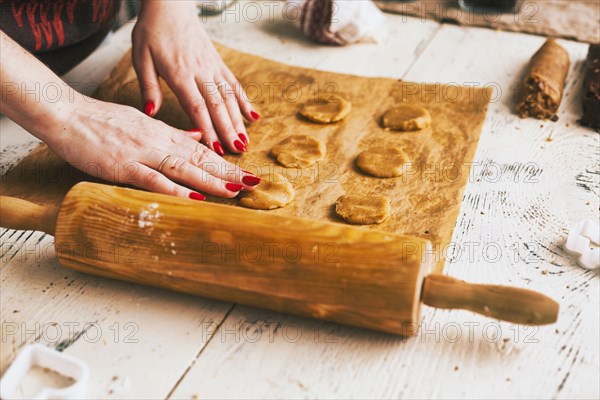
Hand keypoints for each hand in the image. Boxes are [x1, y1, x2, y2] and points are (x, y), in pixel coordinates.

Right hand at [45, 95, 260, 199]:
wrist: (67, 114)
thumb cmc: (102, 121)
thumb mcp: (143, 122)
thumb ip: (171, 132)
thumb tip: (197, 135)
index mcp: (163, 133)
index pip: (201, 149)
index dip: (226, 162)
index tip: (246, 172)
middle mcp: (159, 141)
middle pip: (200, 158)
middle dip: (228, 172)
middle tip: (254, 184)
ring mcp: (142, 153)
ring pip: (184, 168)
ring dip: (211, 181)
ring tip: (235, 191)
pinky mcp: (124, 165)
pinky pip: (153, 179)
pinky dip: (175, 189)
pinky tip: (194, 198)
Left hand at [131, 1, 258, 155]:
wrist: (170, 5)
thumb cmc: (152, 31)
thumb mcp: (141, 57)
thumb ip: (148, 86)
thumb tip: (151, 112)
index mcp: (179, 73)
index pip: (196, 106)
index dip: (207, 129)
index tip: (214, 148)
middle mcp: (200, 72)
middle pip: (217, 106)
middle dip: (227, 131)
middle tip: (236, 151)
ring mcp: (212, 67)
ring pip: (229, 98)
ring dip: (238, 121)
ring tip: (245, 141)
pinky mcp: (218, 63)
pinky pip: (235, 84)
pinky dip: (244, 101)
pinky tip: (253, 116)